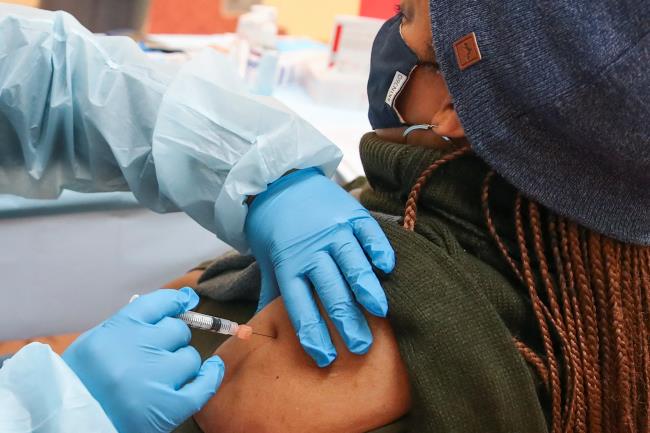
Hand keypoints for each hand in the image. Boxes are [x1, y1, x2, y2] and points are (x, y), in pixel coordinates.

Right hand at [63, 288, 224, 432]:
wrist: (69, 423)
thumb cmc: (83, 382)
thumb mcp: (96, 342)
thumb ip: (132, 322)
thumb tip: (182, 299)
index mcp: (117, 330)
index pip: (159, 303)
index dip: (175, 301)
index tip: (185, 301)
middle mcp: (138, 349)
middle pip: (177, 330)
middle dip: (171, 340)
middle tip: (155, 356)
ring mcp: (155, 377)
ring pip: (189, 357)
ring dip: (181, 364)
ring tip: (159, 378)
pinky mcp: (168, 406)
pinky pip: (204, 384)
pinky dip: (210, 376)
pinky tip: (210, 370)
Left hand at [245, 168, 394, 366]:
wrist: (278, 180)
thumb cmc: (273, 228)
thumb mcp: (266, 261)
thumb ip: (269, 294)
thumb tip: (257, 331)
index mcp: (288, 264)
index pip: (300, 307)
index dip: (313, 334)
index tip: (325, 358)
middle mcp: (311, 249)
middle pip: (331, 291)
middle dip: (347, 322)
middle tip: (361, 347)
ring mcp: (333, 230)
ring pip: (352, 264)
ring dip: (367, 289)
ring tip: (380, 313)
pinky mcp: (351, 214)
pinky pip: (368, 234)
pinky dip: (378, 250)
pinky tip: (387, 267)